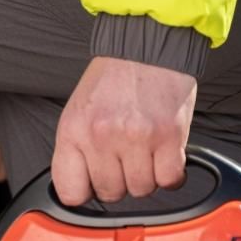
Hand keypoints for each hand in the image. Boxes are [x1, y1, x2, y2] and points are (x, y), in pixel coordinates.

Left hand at [52, 57, 195, 204]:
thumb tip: (80, 188)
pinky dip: (170, 173)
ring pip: (141, 190)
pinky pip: (169, 180)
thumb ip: (76, 150)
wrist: (146, 47)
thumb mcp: (78, 111)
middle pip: (110, 194)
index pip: (70, 192)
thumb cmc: (112, 79)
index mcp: (73, 130)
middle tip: (125, 158)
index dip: (85, 192)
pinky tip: (165, 155)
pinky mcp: (168, 136)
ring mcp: (135, 137)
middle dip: (120, 182)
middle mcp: (101, 136)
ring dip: (146, 177)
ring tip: (145, 151)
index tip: (93, 184)